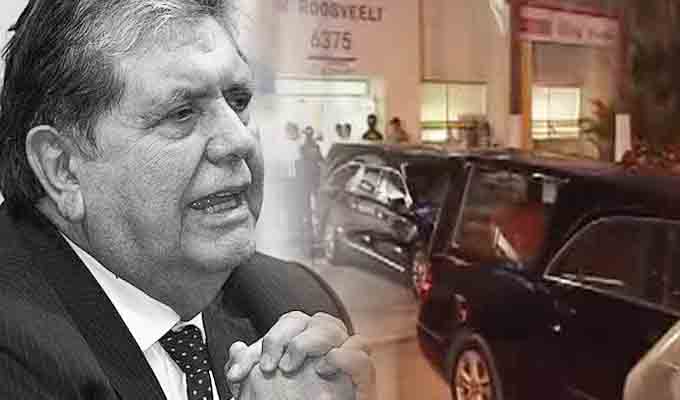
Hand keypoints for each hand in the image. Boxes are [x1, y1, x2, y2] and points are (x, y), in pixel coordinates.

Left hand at [225, 311, 374, 399]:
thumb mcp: (263, 388)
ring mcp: (346, 357)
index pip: (288, 322)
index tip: (241, 372)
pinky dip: (343, 356)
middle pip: (309, 318)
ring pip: (334, 327)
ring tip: (289, 367)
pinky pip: (361, 354)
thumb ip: (251, 367)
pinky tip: (323, 368)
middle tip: (268, 366)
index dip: (266, 340)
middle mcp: (326, 345)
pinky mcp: (363, 378)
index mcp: (306, 340)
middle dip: (282, 337)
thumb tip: (236, 350)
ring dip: (308, 342)